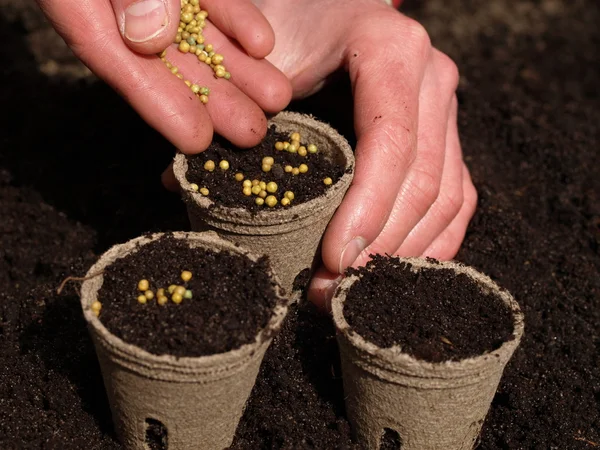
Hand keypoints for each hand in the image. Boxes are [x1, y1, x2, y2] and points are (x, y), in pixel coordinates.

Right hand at [36, 0, 292, 152]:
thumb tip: (149, 36)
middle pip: (164, 58)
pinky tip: (264, 46)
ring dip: (236, 68)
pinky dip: (235, 19)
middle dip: (212, 98)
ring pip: (195, 32)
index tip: (195, 140)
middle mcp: (115, 1)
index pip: (113, 59)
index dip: (156, 104)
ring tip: (275, 100)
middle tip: (252, 134)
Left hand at [253, 0, 477, 308]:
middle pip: (423, 179)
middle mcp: (432, 79)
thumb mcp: (261, 53)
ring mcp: (445, 108)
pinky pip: (458, 195)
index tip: (333, 259)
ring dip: (403, 253)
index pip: (390, 142)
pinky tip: (402, 269)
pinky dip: (434, 239)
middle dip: (379, 245)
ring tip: (354, 290)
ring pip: (445, 195)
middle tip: (333, 290)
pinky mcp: (447, 134)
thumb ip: (230, 111)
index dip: (366, 209)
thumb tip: (179, 184)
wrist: (332, 6)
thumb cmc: (292, 23)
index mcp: (390, 50)